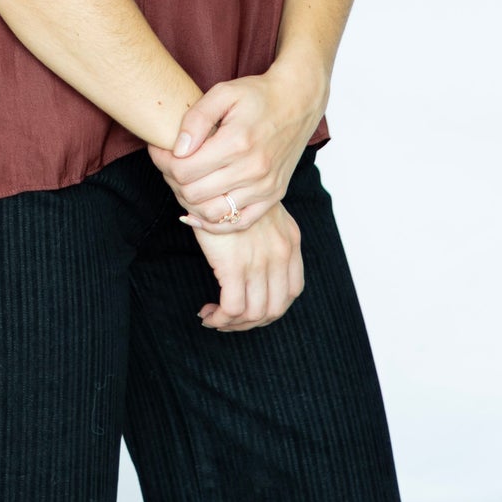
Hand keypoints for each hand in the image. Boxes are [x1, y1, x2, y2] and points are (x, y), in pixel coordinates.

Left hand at [147, 54, 327, 232]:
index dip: (163, 162)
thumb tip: (178, 150)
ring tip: (185, 182)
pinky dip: (214, 222)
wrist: (298, 101)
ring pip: (211, 212)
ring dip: (190, 201)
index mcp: (237, 142)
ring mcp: (265, 186)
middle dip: (173, 180)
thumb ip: (196, 119)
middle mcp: (253, 169)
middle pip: (193, 193)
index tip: (159, 150)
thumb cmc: (258, 95)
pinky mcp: (273, 196)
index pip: (184, 170)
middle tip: (169, 165)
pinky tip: (199, 210)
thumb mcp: (223, 93)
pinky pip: (237, 223)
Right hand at [191, 201, 304, 329]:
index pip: (293, 290)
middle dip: (251, 323)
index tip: (251, 309)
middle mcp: (281, 254)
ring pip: (254, 314)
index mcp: (291, 240)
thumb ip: (268, 236)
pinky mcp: (233, 265)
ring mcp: (259, 261)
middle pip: (275, 308)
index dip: (273, 308)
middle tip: (230, 320)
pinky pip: (232, 308)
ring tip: (214, 317)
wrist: (214, 177)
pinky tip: (208, 313)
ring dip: (233, 324)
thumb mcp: (262, 211)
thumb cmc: (230, 193)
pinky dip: (220, 318)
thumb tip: (255, 262)